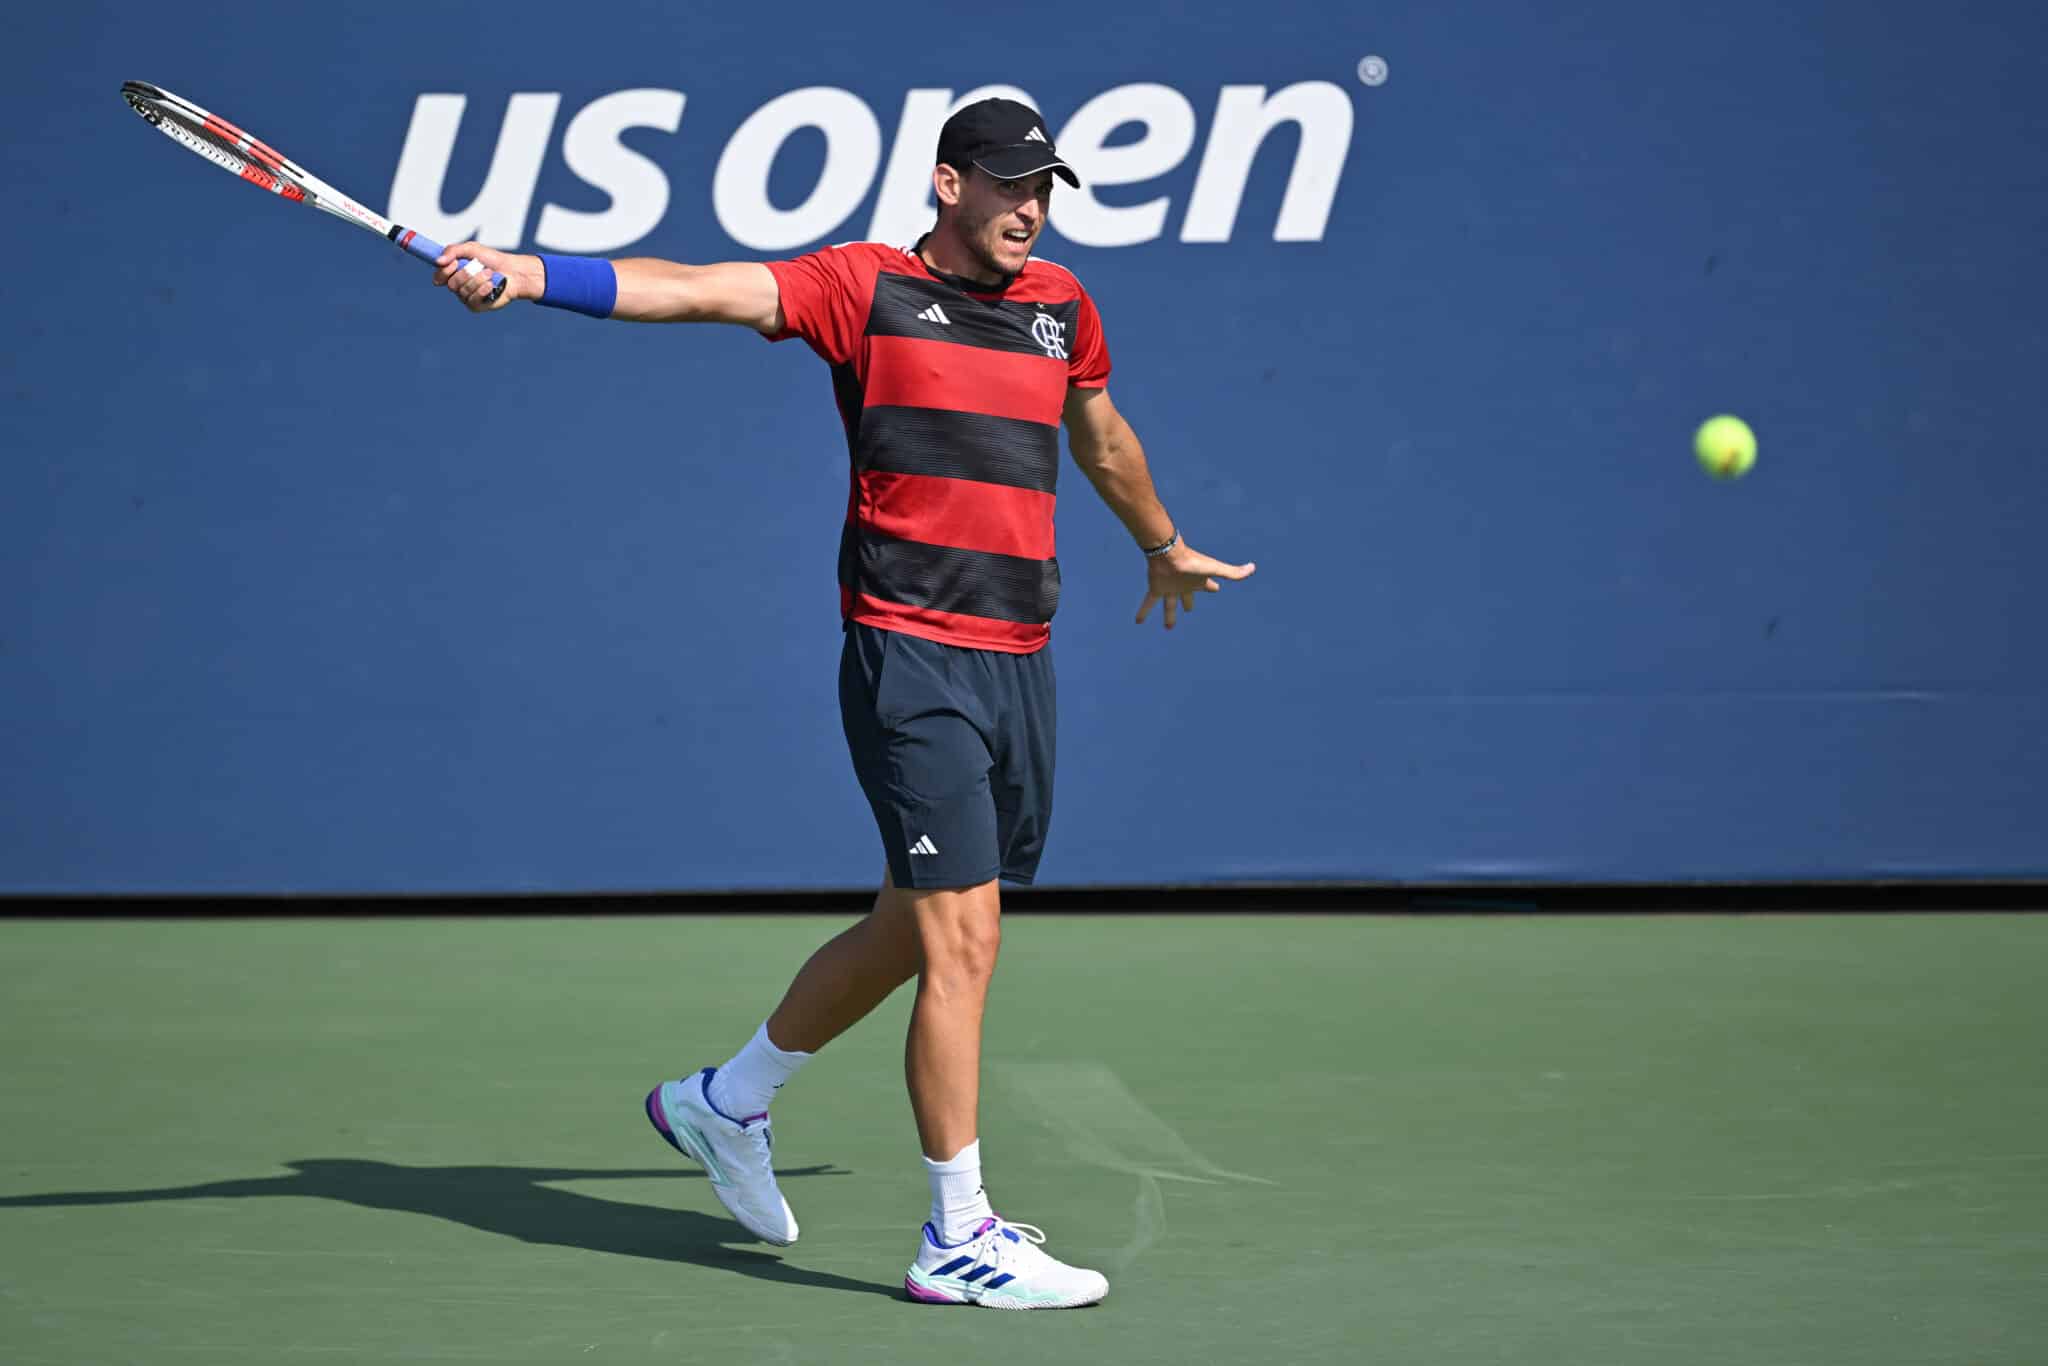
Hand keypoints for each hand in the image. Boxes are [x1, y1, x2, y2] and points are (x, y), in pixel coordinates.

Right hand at [432, 241, 540, 312]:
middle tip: (478, 266)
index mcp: (453, 274)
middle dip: (466, 274)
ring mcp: (467, 298)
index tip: (455, 263)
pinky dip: (482, 290)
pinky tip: (490, 284)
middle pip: (452, 284)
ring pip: (463, 291)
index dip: (444, 272)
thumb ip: (453, 251)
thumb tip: (438, 261)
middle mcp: (458, 287)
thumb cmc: (491, 260)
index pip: (438, 278)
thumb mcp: (471, 249)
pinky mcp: (477, 306)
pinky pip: (473, 300)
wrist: (512, 271)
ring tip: (489, 273)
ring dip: (478, 279)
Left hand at [1136, 540, 1255, 629]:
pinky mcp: (1156, 589)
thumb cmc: (1192, 562)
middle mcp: (1184, 585)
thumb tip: (1252, 568)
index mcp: (1199, 581)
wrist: (1168, 555)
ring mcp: (1170, 588)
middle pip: (1188, 597)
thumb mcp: (1215, 569)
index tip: (1216, 589)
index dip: (1212, 588)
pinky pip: (1149, 603)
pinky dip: (1143, 612)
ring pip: (1169, 605)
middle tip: (1189, 610)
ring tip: (1168, 627)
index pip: (1208, 586)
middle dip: (1188, 603)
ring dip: (1169, 616)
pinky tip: (1137, 622)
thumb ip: (1233, 572)